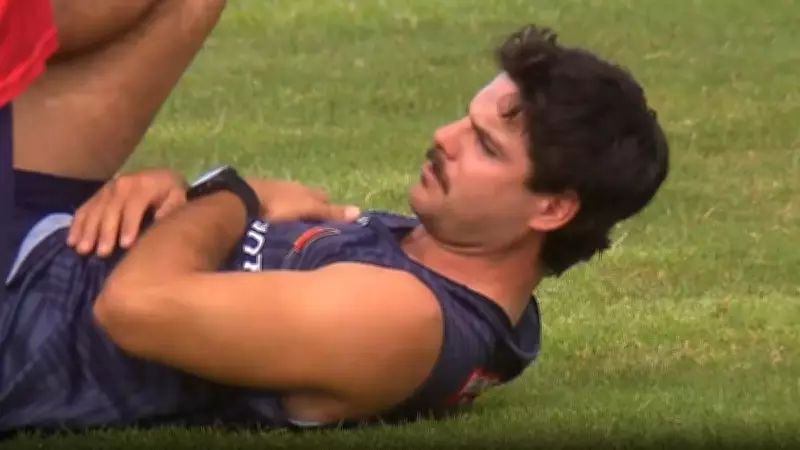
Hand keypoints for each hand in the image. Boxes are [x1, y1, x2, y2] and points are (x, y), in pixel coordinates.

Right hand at [67, 169, 187, 256]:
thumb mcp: (178, 197)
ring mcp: (107, 189)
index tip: (126, 245)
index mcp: (143, 185)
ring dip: (88, 231)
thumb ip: (172, 208)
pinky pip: (83, 209)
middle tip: (103, 253)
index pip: (134, 205)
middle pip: (111, 210)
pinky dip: (76, 226)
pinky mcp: (97, 195)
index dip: (130, 225)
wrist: (159, 177)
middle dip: (106, 232)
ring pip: (94, 211)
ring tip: (84, 250)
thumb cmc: (170, 193)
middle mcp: (122, 185)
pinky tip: (71, 241)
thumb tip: (161, 221)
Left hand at [246, 178, 360, 222]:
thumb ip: (331, 212)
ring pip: (292, 204)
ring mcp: (274, 193)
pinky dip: (280, 217)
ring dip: (296, 215)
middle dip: (314, 212)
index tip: (337, 225)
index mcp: (306, 190)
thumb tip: (359, 211)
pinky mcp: (258, 201)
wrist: (242, 200)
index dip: (332, 210)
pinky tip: (279, 227)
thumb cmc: (279, 205)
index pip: (325, 198)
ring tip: (299, 231)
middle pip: (308, 200)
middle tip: (318, 230)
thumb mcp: (309, 210)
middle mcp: (292, 188)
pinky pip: (275, 209)